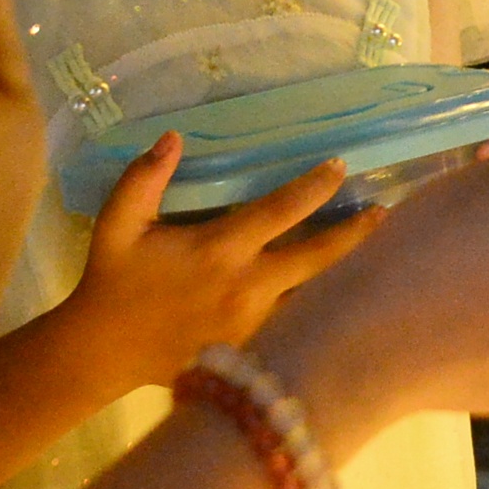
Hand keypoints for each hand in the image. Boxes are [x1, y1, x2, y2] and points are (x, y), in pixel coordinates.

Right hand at [60, 137, 380, 398]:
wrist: (104, 351)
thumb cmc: (114, 281)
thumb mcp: (117, 224)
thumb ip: (143, 178)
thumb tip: (174, 137)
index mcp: (220, 249)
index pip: (281, 211)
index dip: (315, 186)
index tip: (340, 165)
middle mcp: (248, 287)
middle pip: (318, 257)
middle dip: (355, 233)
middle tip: (383, 211)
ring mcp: (256, 324)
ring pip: (316, 296)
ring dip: (346, 274)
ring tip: (380, 255)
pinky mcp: (254, 351)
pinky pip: (300, 327)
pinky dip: (325, 310)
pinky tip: (347, 297)